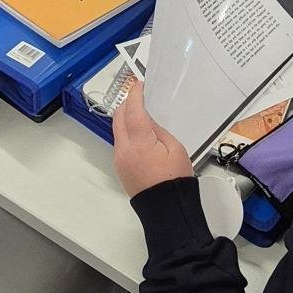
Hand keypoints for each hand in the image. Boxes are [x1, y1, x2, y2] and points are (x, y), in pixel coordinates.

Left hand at [112, 80, 192, 198]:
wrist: (165, 207)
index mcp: (140, 143)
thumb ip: (158, 129)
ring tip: (140, 113)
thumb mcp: (175, 148)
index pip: (132, 110)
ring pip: (117, 129)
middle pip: (118, 117)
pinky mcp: (119, 166)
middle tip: (138, 96)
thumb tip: (147, 119)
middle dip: (126, 104)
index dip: (135, 95)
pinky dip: (126, 132)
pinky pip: (119, 142)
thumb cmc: (174, 181)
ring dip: (125, 118)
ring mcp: (119, 159)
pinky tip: (138, 132)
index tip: (138, 86)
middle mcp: (124, 149)